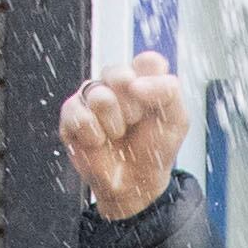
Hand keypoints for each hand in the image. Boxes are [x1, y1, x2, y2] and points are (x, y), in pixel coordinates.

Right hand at [56, 53, 196, 221]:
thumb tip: (134, 84)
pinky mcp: (71, 114)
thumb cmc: (154, 149)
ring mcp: (91, 96)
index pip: (148, 62)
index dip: (154, 87)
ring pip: (99, 95)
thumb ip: (168, 91)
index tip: (156, 109)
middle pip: (120, 74)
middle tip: (135, 123)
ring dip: (114, 123)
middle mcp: (114, 81)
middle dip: (133, 107)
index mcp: (141, 76)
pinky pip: (78, 113)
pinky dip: (93, 133)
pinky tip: (99, 142)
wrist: (135, 185)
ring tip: (117, 135)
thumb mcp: (177, 120)